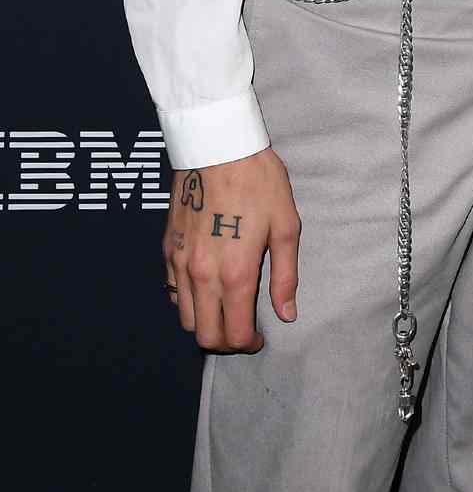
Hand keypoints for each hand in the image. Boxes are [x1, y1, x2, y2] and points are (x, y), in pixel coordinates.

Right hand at [162, 149, 301, 351]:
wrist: (219, 146)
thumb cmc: (259, 181)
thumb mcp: (286, 226)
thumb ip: (286, 276)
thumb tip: (286, 314)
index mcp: (236, 272)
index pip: (234, 334)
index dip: (248, 345)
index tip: (259, 338)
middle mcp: (203, 274)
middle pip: (205, 335)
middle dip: (225, 342)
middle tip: (242, 331)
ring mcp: (180, 263)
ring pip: (184, 318)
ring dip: (204, 324)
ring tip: (225, 311)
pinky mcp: (167, 249)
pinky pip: (171, 292)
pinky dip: (187, 301)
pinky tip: (206, 288)